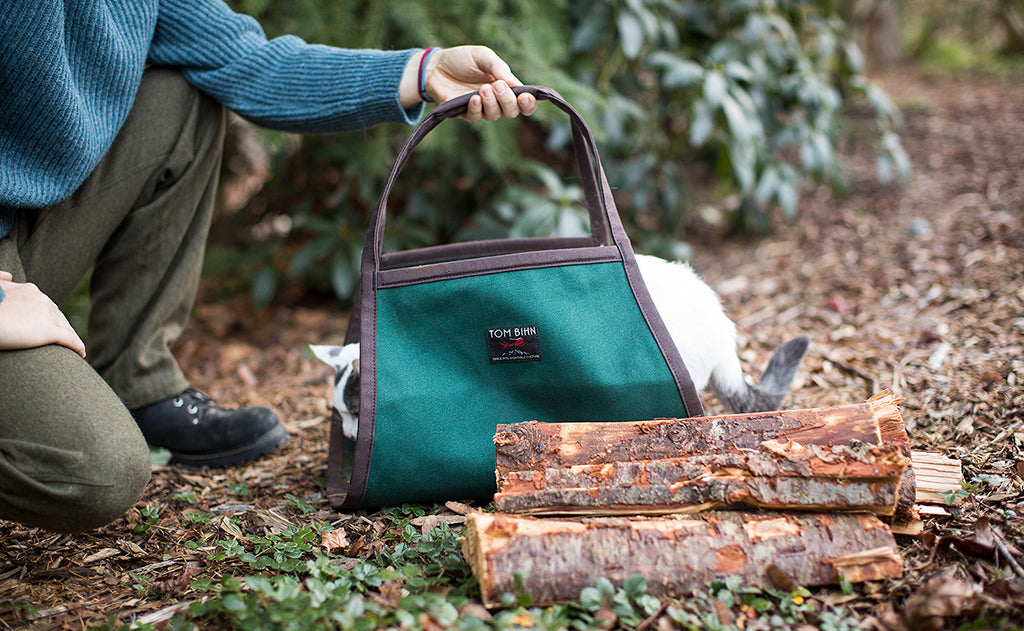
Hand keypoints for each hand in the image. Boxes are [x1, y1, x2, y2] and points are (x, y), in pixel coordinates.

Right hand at [0, 271, 86, 357]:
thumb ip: (2, 280)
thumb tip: (8, 274)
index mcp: (30, 291)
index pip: (46, 305)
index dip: (49, 316)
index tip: (50, 324)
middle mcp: (43, 301)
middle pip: (59, 315)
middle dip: (62, 326)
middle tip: (65, 338)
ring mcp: (48, 316)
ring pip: (66, 327)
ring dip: (71, 337)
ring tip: (73, 348)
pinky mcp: (50, 331)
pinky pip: (70, 340)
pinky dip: (77, 347)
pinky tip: (81, 354)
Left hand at [400, 46, 536, 120]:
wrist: (435, 66)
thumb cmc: (461, 59)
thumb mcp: (482, 56)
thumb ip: (499, 67)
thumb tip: (515, 84)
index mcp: (505, 86)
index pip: (523, 102)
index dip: (528, 104)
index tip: (525, 97)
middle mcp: (496, 101)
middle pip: (512, 112)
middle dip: (508, 101)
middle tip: (498, 86)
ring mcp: (481, 108)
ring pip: (494, 115)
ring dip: (491, 103)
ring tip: (483, 88)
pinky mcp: (464, 113)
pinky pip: (475, 117)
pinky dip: (476, 108)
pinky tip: (473, 98)